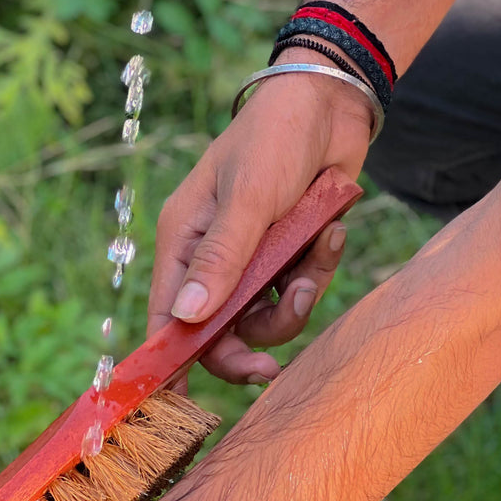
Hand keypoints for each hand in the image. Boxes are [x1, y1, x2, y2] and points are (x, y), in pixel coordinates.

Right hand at [150, 52, 374, 384]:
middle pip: (218, 333)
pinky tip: (333, 233)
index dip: (171, 359)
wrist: (334, 102)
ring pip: (264, 319)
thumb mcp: (249, 197)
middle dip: (246, 348)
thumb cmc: (276, 138)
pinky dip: (318, 271)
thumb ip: (222, 258)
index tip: (179, 399)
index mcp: (183, 243)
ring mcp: (251, 261)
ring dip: (296, 302)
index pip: (166, 316)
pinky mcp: (287, 257)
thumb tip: (188, 316)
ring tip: (318, 259)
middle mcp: (211, 259)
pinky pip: (298, 292)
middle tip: (270, 369)